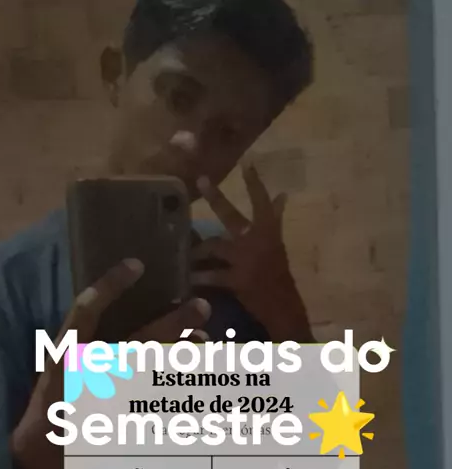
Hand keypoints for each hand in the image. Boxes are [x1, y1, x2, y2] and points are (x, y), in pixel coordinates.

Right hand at [11, 259, 210, 468]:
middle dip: (174, 323)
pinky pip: (160, 401)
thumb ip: (89, 341)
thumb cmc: (59, 399)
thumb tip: (136, 318)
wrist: (47, 451)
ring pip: (157, 370)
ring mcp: (110, 397)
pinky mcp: (125, 418)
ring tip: (204, 339)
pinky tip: (198, 371)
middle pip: (140, 342)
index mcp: (68, 353)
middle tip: (201, 305)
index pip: (86, 311)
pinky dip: (182, 386)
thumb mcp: (63, 365)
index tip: (137, 264)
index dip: (111, 285)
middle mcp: (91, 373)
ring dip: (185, 353)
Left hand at [193, 165, 313, 341]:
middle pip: (231, 214)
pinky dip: (199, 277)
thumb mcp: (277, 242)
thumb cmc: (279, 273)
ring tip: (184, 253)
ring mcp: (244, 259)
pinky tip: (188, 278)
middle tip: (201, 180)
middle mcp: (255, 239)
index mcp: (268, 230)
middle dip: (215, 197)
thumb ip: (274, 218)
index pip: (262, 201)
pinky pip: (212, 276)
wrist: (283, 305)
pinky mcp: (236, 279)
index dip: (254, 182)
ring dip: (197, 250)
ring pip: (214, 246)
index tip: (246, 163)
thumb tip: (281, 195)